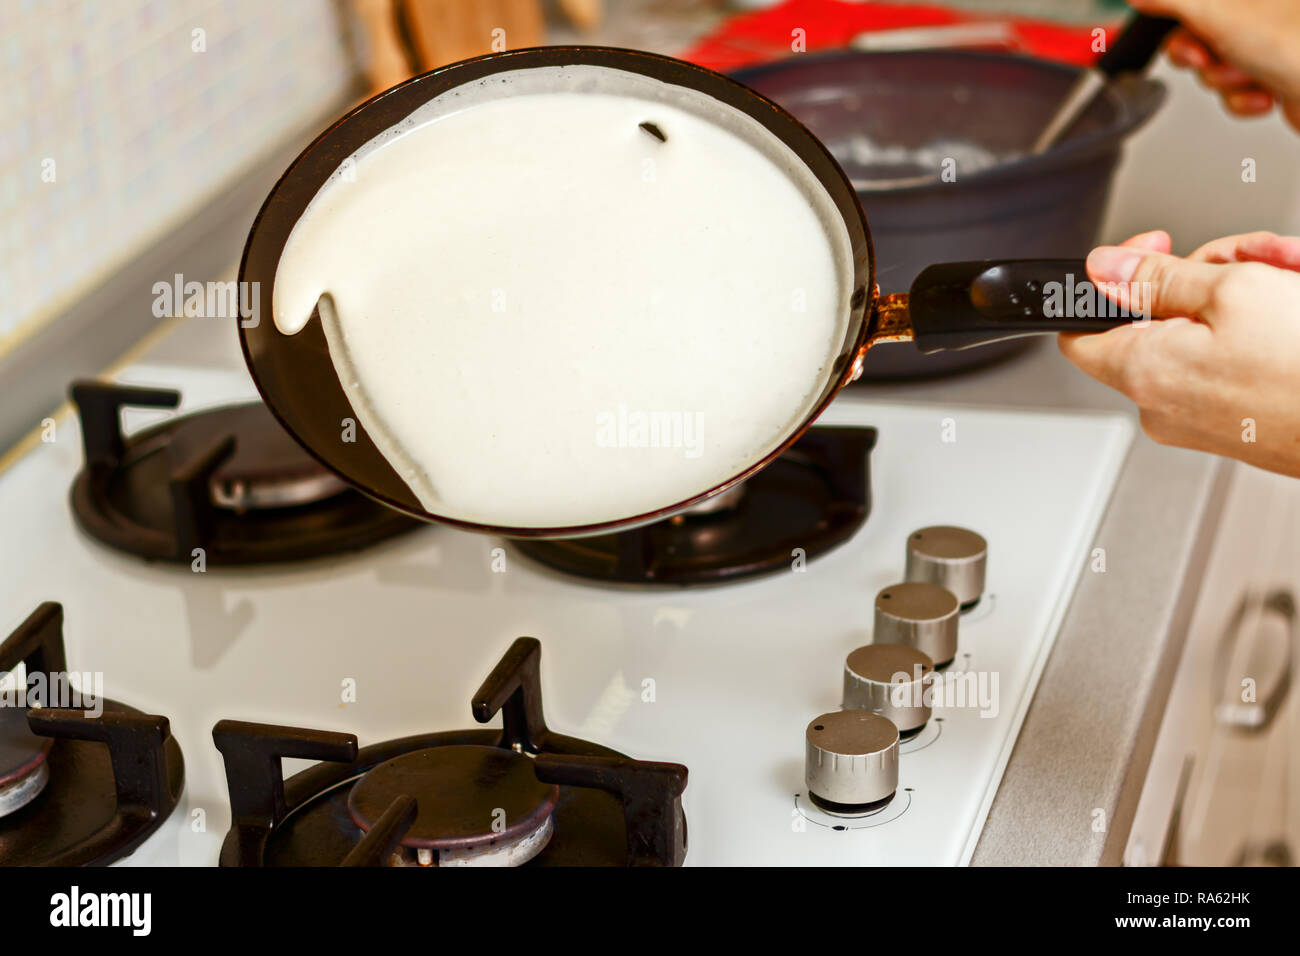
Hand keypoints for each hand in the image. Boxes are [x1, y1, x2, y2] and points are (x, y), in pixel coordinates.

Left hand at [1058, 230, 1299, 477]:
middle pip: (1158, 318)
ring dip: (1249, 292)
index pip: (1080, 329)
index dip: (1108, 283)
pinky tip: (1298, 306)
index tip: (1147, 252)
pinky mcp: (1238, 425)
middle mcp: (1162, 404)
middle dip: (1209, 274)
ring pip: (1205, 332)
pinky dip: (1266, 326)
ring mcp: (1201, 419)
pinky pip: (1234, 360)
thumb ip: (1159, 277)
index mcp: (1143, 372)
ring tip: (1293, 278)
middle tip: (1257, 260)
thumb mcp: (1234, 291)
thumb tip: (1103, 268)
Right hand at [1129, 0, 1299, 129]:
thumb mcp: (1216, 12)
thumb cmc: (1299, 46)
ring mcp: (1272, 40)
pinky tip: (1265, 93)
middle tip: (1208, 56)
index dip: (1179, 18)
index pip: (1195, 1)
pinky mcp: (1277, 72)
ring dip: (1226, 80)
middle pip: (1201, 31)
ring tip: (1250, 76)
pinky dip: (1245, 98)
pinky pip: (1239, 88)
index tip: (1180, 29)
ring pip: (1217, 64)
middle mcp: (1266, 8)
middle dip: (1201, 55)